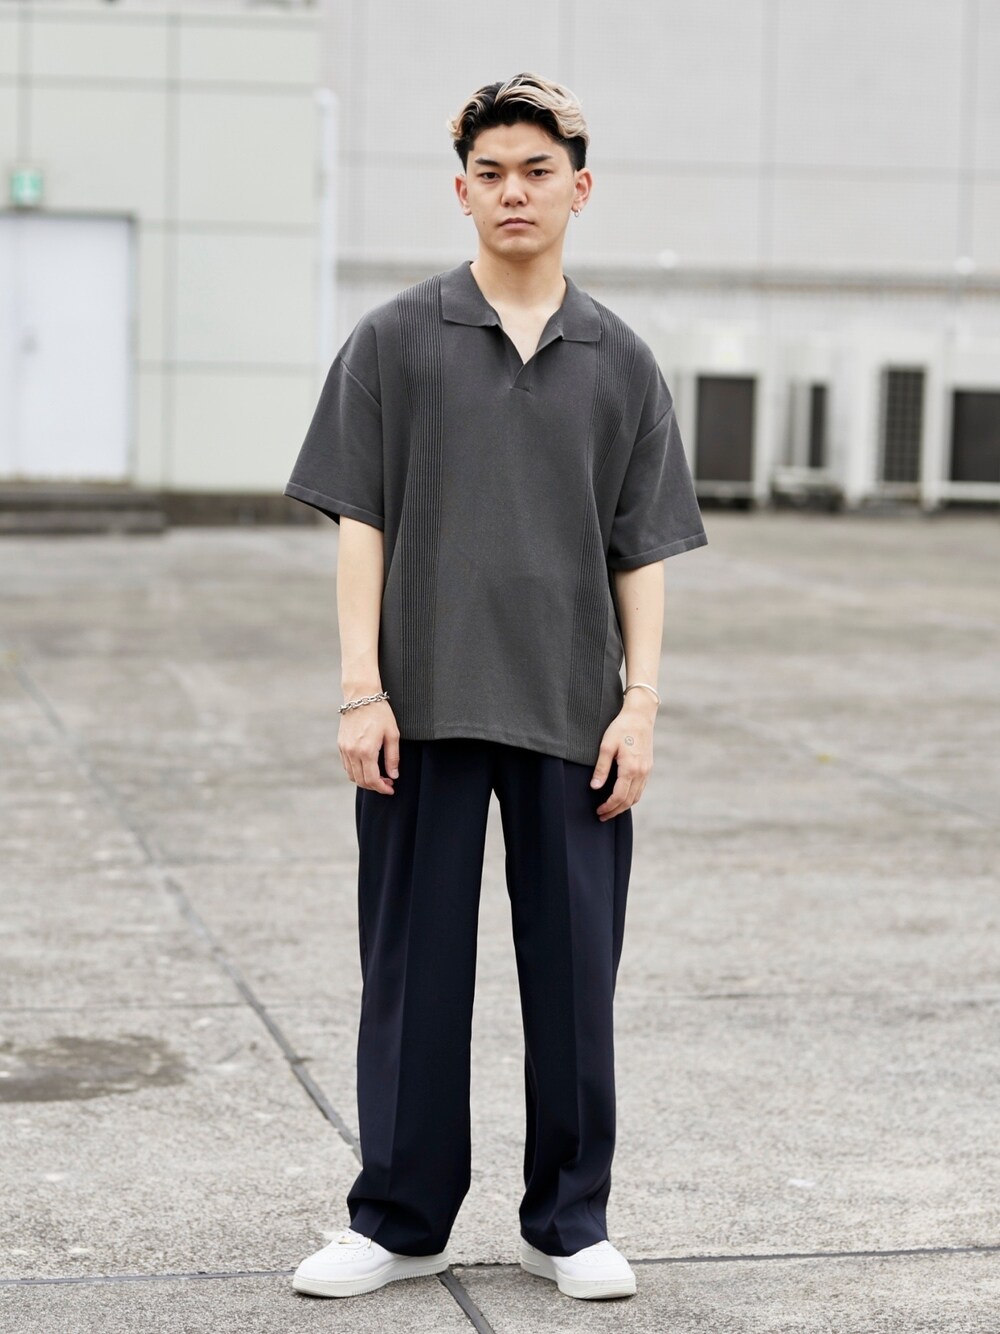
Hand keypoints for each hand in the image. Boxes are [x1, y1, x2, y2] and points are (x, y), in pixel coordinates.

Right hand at [339, 700, 399, 794]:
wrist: (361, 696)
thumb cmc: (380, 713)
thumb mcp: (392, 734)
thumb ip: (393, 758)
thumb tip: (393, 776)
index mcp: (366, 751)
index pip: (372, 779)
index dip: (382, 788)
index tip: (391, 789)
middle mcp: (352, 752)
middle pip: (361, 781)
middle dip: (375, 786)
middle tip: (388, 782)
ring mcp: (344, 749)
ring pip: (352, 775)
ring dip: (365, 780)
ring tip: (378, 776)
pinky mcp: (340, 745)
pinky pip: (347, 766)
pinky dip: (356, 772)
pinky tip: (367, 767)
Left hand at [589, 695, 655, 819]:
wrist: (640, 716)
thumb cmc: (621, 728)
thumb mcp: (606, 746)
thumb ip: (601, 769)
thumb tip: (594, 787)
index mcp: (630, 769)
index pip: (619, 796)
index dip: (608, 807)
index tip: (598, 811)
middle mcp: (641, 773)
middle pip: (628, 801)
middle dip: (615, 811)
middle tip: (602, 816)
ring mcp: (647, 771)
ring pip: (636, 796)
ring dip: (623, 806)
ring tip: (611, 810)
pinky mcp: (648, 767)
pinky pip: (640, 788)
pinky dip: (631, 797)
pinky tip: (622, 797)